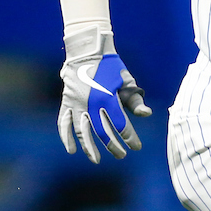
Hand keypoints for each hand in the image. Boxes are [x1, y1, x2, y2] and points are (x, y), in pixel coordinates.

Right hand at [58, 25, 151, 162]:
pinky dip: (66, 137)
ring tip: (96, 159)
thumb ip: (135, 99)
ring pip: (82, 131)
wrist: (87, 51)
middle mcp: (91, 103)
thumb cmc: (112, 67)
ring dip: (89, 147)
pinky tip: (72, 150)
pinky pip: (64, 123)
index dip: (130, 138)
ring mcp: (76, 103)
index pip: (121, 124)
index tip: (137, 147)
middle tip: (121, 155)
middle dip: (113, 146)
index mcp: (108, 98)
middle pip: (102, 131)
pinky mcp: (66, 102)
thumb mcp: (126, 81)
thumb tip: (147, 114)